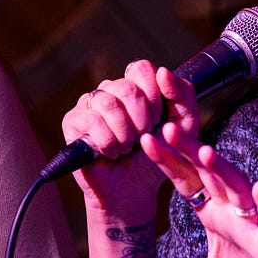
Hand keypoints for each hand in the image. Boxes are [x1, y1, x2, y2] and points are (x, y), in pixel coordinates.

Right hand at [61, 60, 199, 216]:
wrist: (135, 189)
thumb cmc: (157, 155)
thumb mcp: (184, 126)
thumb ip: (183, 95)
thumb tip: (163, 72)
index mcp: (137, 86)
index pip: (142, 68)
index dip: (154, 95)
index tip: (158, 120)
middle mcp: (112, 90)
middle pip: (126, 87)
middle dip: (142, 119)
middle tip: (143, 138)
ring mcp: (90, 104)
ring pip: (108, 102)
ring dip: (125, 133)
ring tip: (128, 147)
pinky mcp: (73, 121)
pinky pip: (91, 120)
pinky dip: (108, 142)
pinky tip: (112, 153)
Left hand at [138, 122, 257, 257]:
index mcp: (216, 212)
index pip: (188, 181)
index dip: (168, 162)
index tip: (144, 140)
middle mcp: (234, 208)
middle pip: (209, 174)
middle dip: (189, 152)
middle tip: (166, 129)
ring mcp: (256, 220)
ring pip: (238, 188)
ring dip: (223, 170)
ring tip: (205, 151)